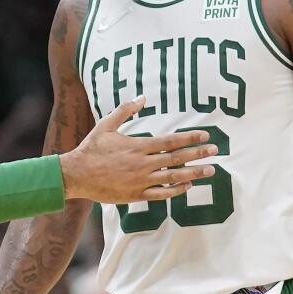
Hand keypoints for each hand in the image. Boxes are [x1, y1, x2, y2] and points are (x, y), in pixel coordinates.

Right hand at [58, 95, 216, 203]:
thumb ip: (126, 110)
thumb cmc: (91, 148)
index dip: (190, 138)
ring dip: (194, 174)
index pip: (170, 141)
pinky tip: (187, 186)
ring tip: (210, 171)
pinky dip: (176, 191)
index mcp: (138, 146)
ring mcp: (141, 181)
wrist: (77, 174)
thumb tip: (143, 98)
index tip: (205, 136)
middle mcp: (143, 164)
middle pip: (177, 159)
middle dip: (198, 155)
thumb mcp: (106, 125)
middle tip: (215, 152)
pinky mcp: (136, 195)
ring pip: (173, 178)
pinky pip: (161, 194)